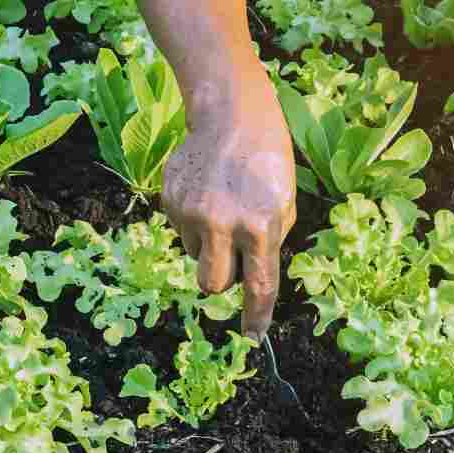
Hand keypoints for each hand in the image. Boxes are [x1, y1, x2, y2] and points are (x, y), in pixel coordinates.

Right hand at [163, 63, 296, 341]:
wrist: (230, 114)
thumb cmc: (267, 159)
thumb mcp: (283, 202)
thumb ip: (268, 242)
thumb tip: (250, 276)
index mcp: (260, 226)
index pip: (258, 286)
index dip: (254, 317)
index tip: (252, 338)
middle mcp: (222, 223)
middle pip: (212, 285)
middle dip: (220, 281)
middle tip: (230, 260)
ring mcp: (191, 212)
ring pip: (195, 255)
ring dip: (208, 244)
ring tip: (220, 206)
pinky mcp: (170, 199)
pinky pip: (181, 229)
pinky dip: (193, 220)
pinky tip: (205, 190)